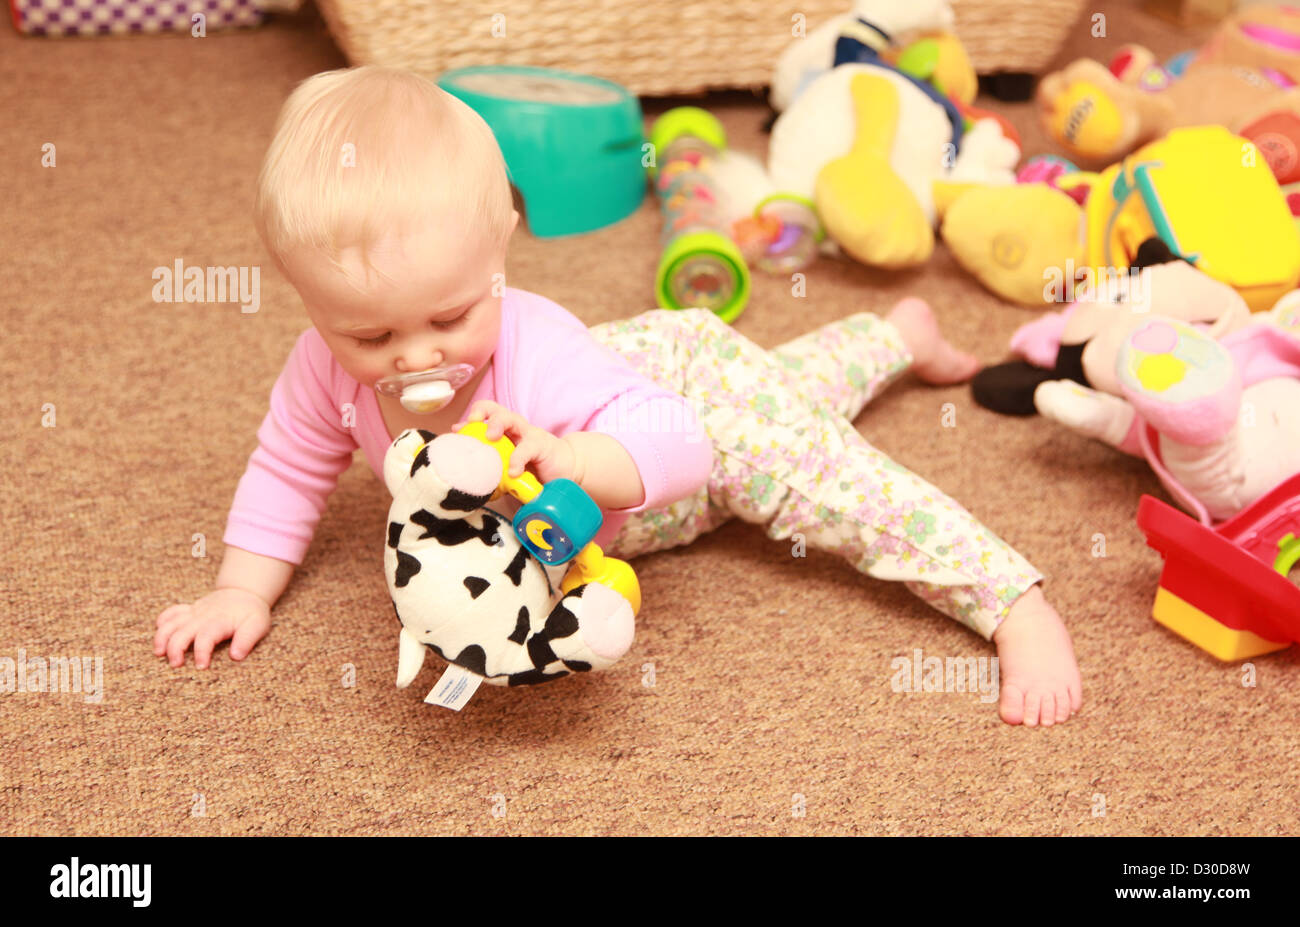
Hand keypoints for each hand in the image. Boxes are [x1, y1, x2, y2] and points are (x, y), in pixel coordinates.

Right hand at [154, 588, 271, 668]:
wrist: (245, 593)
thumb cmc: (251, 613)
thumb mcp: (257, 625)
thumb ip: (247, 639)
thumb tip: (236, 656)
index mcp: (220, 621)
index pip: (206, 637)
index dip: (202, 652)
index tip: (201, 667)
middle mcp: (203, 616)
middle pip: (182, 631)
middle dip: (175, 649)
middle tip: (176, 665)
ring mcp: (194, 612)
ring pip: (172, 623)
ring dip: (162, 637)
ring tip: (159, 653)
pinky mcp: (189, 610)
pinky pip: (171, 612)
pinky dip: (163, 621)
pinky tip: (159, 633)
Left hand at [455, 400, 580, 483]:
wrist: (566, 471)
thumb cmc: (534, 470)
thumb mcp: (508, 470)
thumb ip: (492, 470)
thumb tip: (469, 480)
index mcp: (504, 433)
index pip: (484, 416)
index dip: (469, 420)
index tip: (456, 431)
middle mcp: (515, 429)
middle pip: (495, 409)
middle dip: (481, 412)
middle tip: (471, 425)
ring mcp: (529, 435)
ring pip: (511, 418)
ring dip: (497, 423)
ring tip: (490, 437)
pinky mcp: (543, 446)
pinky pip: (528, 447)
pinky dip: (518, 458)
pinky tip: (513, 471)